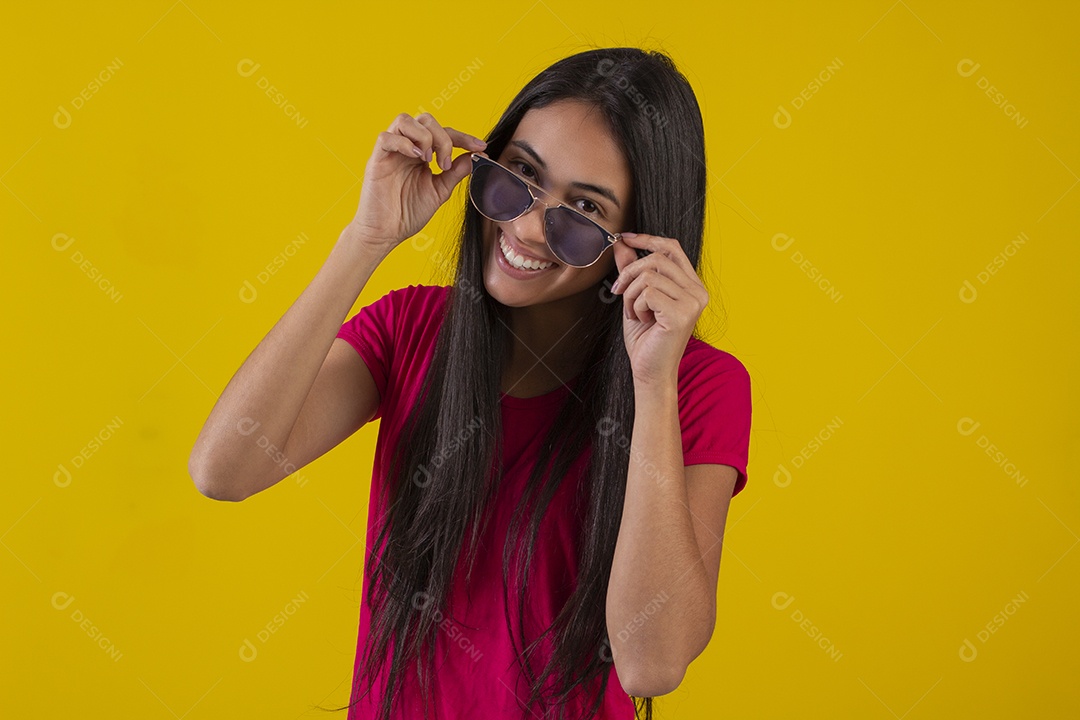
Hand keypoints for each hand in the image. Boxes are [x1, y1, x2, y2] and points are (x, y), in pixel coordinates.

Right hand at [349, 112, 486, 252]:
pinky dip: (403, 143)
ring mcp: (391, 152)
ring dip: (423, 136)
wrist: (386, 233)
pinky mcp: (376, 160)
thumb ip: (456, 172)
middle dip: (442, 137)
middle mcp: (406, 148)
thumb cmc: (408, 213)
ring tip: (428, 159)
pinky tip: (415, 157)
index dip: (463, 137)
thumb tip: (478, 155)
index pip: (443, 133)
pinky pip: (385, 137)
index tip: (480, 146)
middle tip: (445, 163)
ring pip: (404, 120)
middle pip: (425, 119)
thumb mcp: (440, 191)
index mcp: (422, 154)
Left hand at [609, 233, 708, 385]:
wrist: (650, 372)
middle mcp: (697, 291)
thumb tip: (621, 243)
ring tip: (634, 313)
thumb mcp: (635, 298)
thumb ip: (632, 270)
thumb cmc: (645, 339)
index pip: (672, 248)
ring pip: (649, 275)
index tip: (625, 238)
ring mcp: (692, 302)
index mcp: (692, 285)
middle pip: (657, 258)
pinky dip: (635, 306)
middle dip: (630, 273)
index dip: (647, 239)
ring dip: (631, 294)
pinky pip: (647, 292)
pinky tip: (642, 321)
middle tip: (619, 292)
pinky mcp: (681, 313)